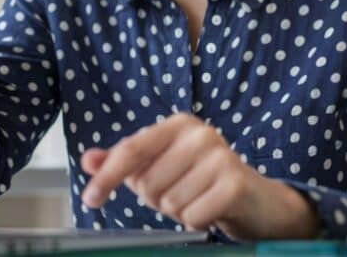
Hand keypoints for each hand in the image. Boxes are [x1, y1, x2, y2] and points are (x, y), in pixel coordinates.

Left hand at [79, 113, 319, 239]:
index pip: (131, 150)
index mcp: (178, 124)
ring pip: (169, 203)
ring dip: (179, 211)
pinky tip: (212, 209)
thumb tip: (89, 160)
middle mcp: (200, 133)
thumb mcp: (161, 166)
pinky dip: (197, 221)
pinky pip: (191, 217)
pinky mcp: (234, 183)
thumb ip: (124, 162)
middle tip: (182, 192)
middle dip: (157, 199)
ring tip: (199, 198)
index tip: (90, 200)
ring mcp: (220, 156)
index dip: (107, 177)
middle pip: (148, 183)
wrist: (257, 200)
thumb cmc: (201, 181)